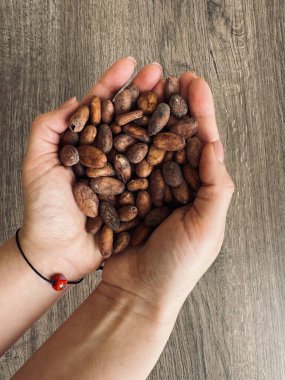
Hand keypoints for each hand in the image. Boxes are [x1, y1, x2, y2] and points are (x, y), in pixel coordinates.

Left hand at [21, 57, 162, 279]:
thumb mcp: (36, 163)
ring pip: (143, 140)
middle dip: (144, 95)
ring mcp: (123, 173)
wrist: (58, 252)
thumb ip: (48, 128)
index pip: (101, 107)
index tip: (132, 63)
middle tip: (162, 75)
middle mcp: (107, 154)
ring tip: (177, 98)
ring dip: (160, 118)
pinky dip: (167, 154)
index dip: (115, 84)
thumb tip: (72, 100)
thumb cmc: (43, 210)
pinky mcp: (136, 194)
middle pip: (127, 118)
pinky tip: (180, 137)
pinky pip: (154, 170)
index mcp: (84, 143)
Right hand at [100, 73, 233, 320]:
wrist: (137, 292)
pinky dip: (127, 141)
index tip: (194, 84)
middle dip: (178, 106)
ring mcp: (150, 186)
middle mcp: (178, 184)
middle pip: (178, 137)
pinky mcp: (126, 193)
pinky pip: (128, 162)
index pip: (204, 144)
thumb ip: (215, 188)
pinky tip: (125, 120)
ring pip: (152, 144)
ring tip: (149, 89)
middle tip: (172, 77)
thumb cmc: (176, 266)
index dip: (201, 113)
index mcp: (202, 189)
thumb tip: (214, 145)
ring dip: (152, 116)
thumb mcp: (207, 229)